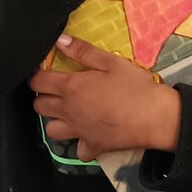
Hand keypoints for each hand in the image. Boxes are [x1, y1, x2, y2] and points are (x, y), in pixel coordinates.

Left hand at [30, 35, 180, 160]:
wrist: (155, 117)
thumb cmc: (134, 86)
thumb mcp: (110, 61)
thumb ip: (82, 51)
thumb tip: (59, 40)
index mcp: (71, 87)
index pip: (38, 82)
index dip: (37, 75)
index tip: (44, 71)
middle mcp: (69, 111)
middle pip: (39, 106)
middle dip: (43, 97)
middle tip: (57, 89)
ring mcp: (79, 132)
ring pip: (51, 130)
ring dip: (55, 121)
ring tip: (68, 112)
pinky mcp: (93, 147)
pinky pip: (78, 150)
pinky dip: (80, 144)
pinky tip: (88, 134)